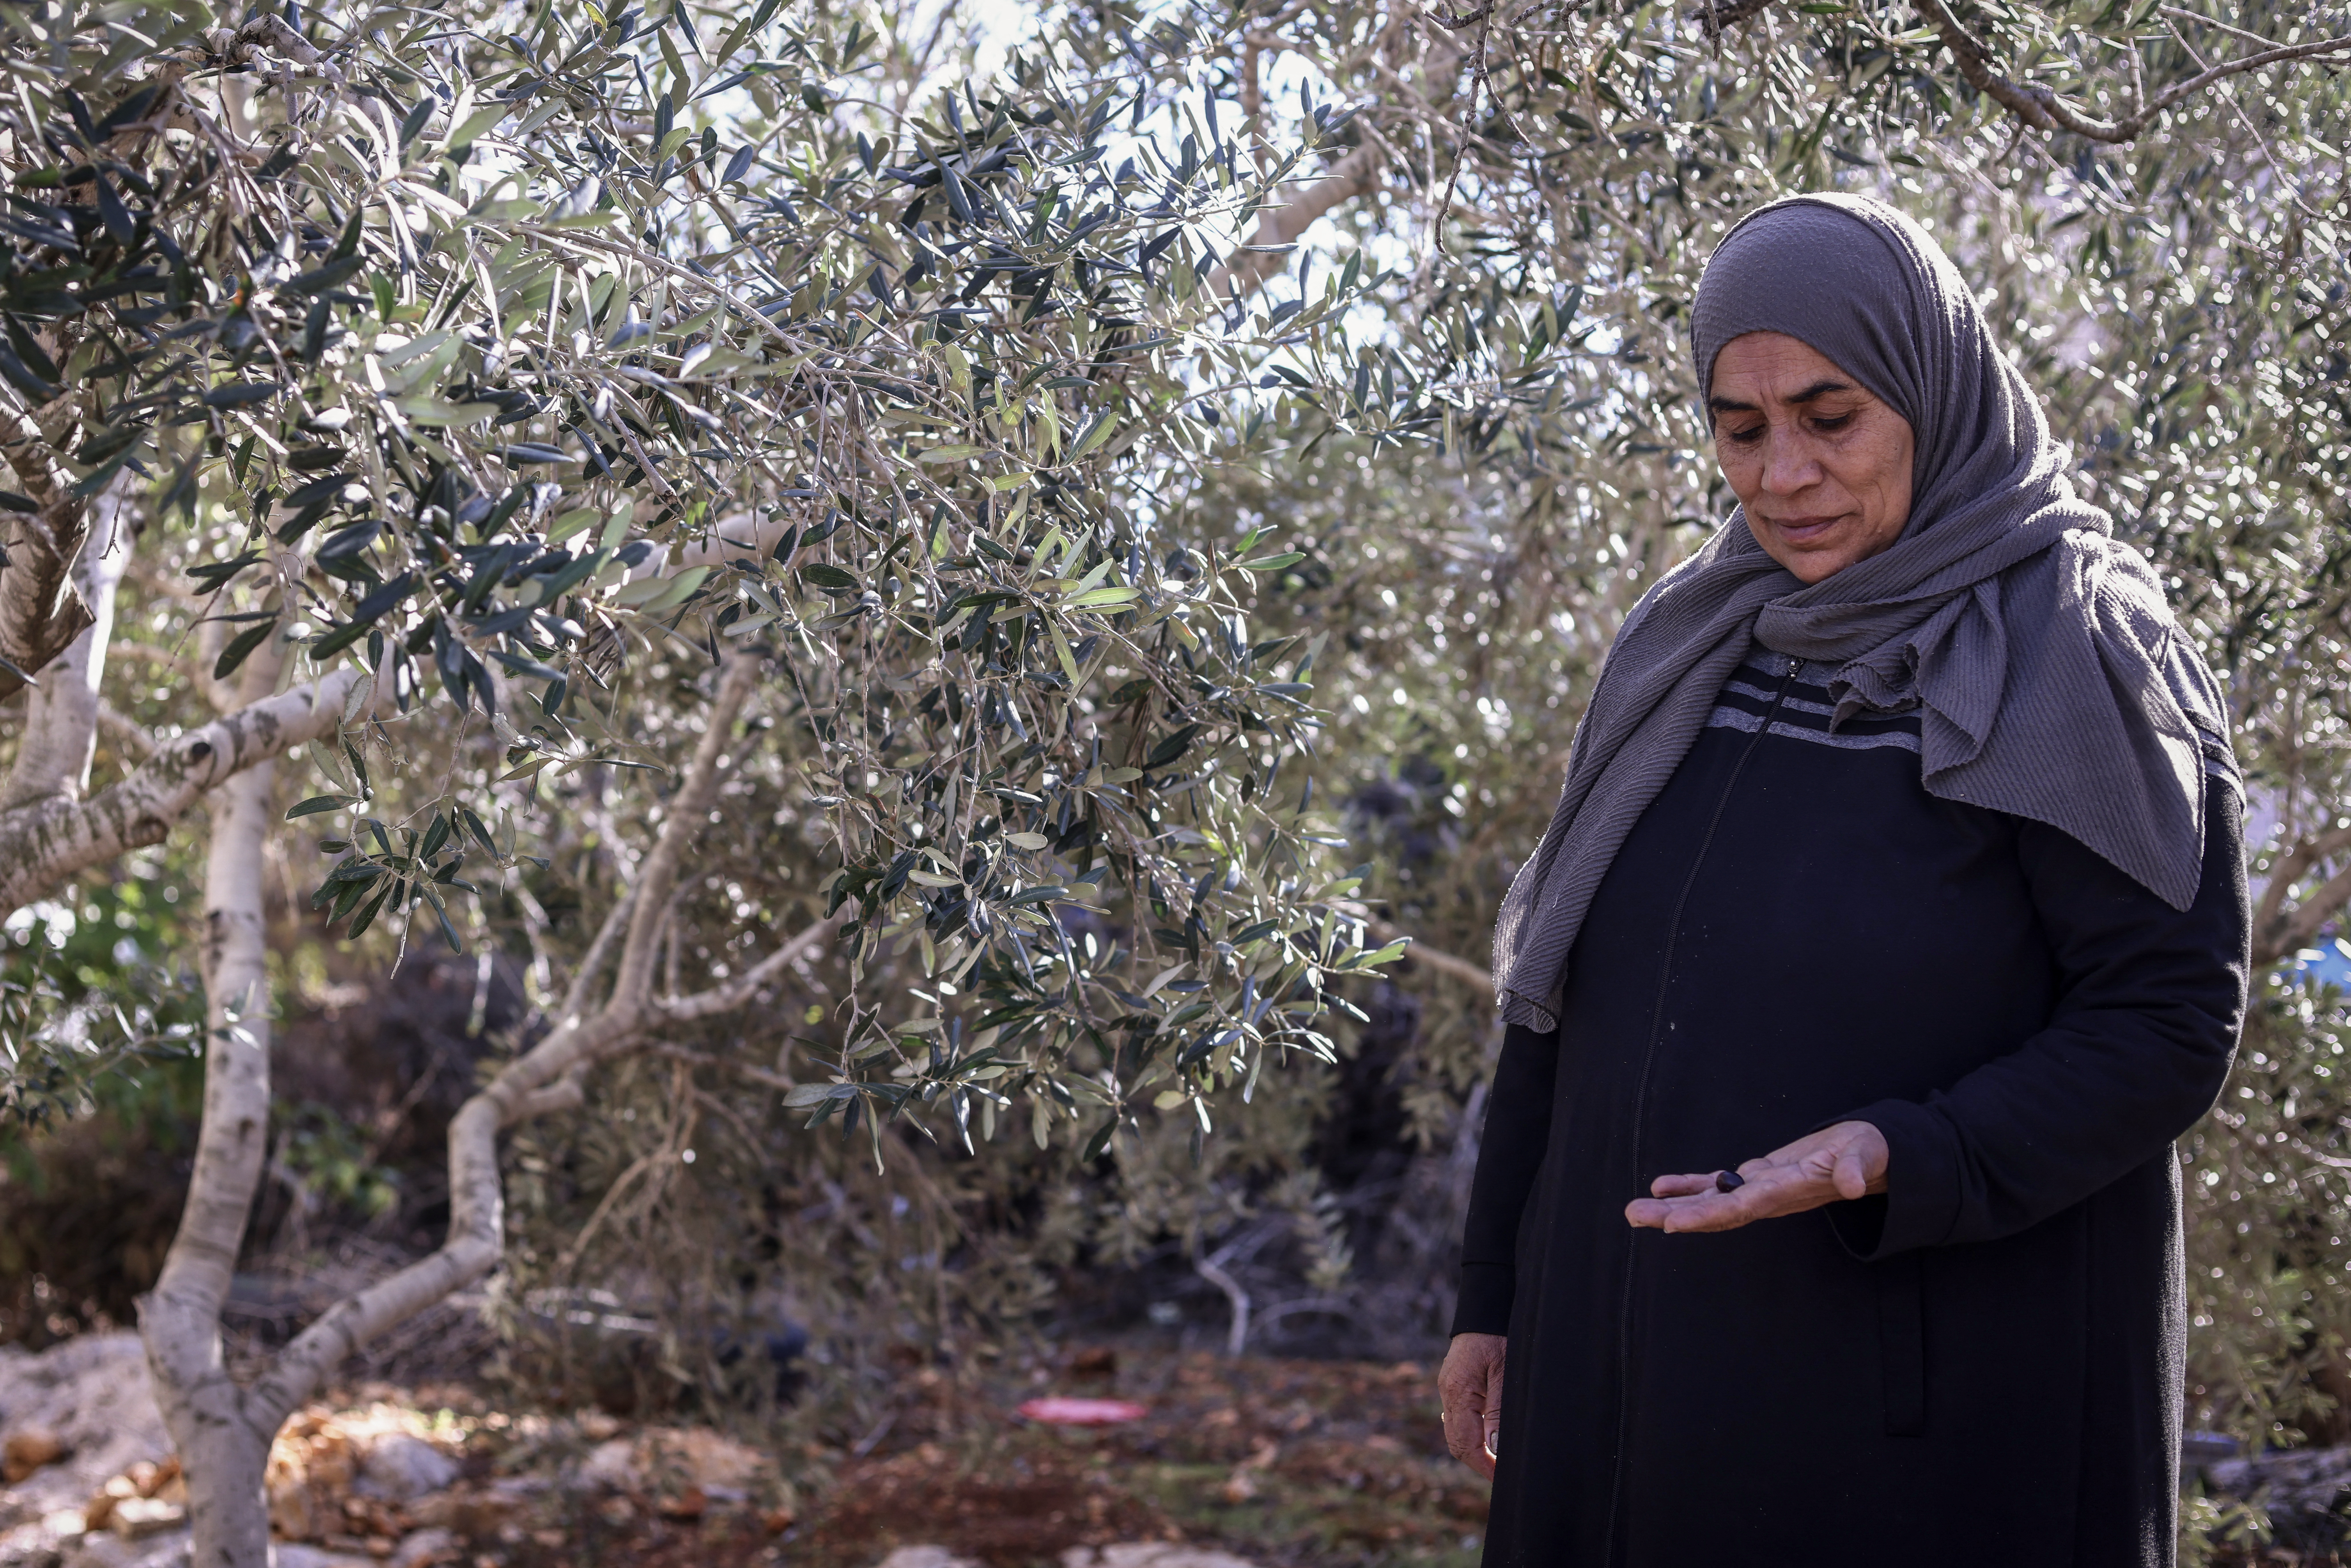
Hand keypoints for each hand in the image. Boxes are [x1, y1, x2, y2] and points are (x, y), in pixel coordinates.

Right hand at [1438, 1332, 1505, 1479]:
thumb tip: (1494, 1448)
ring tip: (1496, 1462)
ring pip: (1454, 1432)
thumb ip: (1498, 1411)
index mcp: (1458, 1393)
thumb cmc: (1498, 1337)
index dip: (1484, 1466)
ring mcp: (1448, 1389)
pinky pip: (1457, 1418)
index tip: (1502, 1480)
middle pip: (1456, 1443)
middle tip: (1501, 1476)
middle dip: (1478, 1463)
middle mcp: (1447, 1394)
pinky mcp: (1452, 1385)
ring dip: (1473, 1450)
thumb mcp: (1505, 1372)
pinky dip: (1469, 1434)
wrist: (1485, 1310)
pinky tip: (1485, 1439)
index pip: (1466, 1443)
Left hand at [1624, 1120, 1888, 1233]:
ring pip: (1710, 1200)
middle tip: (1634, 1216)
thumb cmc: (1867, 1153)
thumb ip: (1858, 1169)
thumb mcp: (1866, 1155)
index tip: (1674, 1222)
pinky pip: (1717, 1184)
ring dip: (1672, 1205)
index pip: (1743, 1207)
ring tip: (1633, 1210)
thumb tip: (1855, 1186)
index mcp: (1788, 1191)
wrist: (1866, 1155)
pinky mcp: (1757, 1176)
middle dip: (1675, 1214)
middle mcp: (1767, 1196)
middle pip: (1716, 1210)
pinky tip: (1659, 1188)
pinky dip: (1689, 1186)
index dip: (1709, 1215)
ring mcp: (1759, 1189)